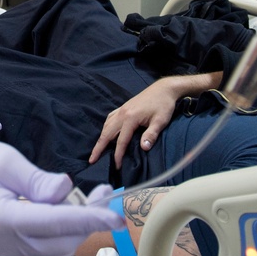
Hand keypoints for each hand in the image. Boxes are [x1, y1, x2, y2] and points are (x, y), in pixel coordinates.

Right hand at [0, 140, 123, 255]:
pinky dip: (65, 231)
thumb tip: (65, 191)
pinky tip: (71, 209)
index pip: (52, 223)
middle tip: (107, 194)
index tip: (116, 217)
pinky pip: (46, 247)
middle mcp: (3, 242)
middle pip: (59, 242)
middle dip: (89, 221)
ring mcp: (6, 250)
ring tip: (95, 198)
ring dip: (79, 226)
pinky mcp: (11, 250)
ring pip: (56, 248)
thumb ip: (36, 180)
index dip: (88, 219)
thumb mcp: (4, 160)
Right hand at [88, 73, 220, 168]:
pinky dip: (105, 127)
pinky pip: (110, 118)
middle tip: (92, 160)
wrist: (164, 89)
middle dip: (99, 147)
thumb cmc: (164, 105)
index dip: (118, 154)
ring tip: (97, 149)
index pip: (121, 140)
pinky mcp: (124, 106)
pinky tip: (106, 132)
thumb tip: (144, 148)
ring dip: (101, 137)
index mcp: (130, 118)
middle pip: (107, 133)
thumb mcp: (161, 121)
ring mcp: (122, 109)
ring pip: (107, 125)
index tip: (117, 166)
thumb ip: (151, 134)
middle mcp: (122, 113)